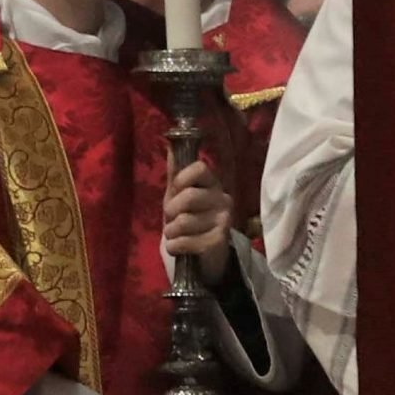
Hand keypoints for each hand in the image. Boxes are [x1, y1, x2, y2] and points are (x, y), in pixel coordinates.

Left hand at [163, 160, 233, 286]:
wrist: (205, 254)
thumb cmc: (191, 218)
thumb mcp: (179, 195)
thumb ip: (175, 172)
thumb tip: (170, 140)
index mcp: (213, 184)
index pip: (200, 167)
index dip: (182, 179)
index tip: (177, 190)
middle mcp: (224, 199)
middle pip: (187, 197)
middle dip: (171, 212)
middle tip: (174, 218)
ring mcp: (224, 221)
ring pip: (182, 223)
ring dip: (171, 233)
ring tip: (178, 235)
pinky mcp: (218, 242)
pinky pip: (182, 242)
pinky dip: (174, 247)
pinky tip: (182, 247)